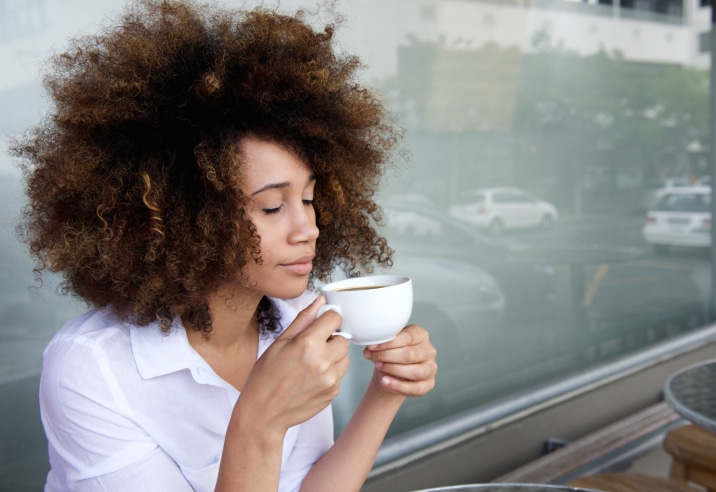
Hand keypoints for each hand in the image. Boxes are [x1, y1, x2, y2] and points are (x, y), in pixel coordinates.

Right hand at [236, 296, 349, 431]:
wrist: (264, 413)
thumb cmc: (266, 376)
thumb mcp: (280, 342)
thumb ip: (303, 320)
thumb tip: (320, 301)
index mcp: (308, 344)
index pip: (335, 318)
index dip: (328, 319)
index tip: (322, 324)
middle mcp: (323, 361)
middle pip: (343, 339)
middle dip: (331, 339)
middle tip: (312, 348)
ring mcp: (330, 379)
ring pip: (345, 357)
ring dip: (333, 356)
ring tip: (312, 364)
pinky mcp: (333, 392)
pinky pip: (340, 374)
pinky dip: (330, 373)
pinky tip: (312, 378)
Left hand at [363, 324, 436, 396]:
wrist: (392, 372)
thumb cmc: (391, 353)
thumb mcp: (388, 343)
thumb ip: (382, 341)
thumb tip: (370, 347)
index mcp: (421, 335)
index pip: (408, 337)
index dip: (389, 342)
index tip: (372, 346)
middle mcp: (429, 351)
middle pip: (410, 354)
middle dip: (388, 356)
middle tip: (373, 357)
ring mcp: (431, 368)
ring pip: (415, 371)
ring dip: (394, 369)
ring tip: (379, 367)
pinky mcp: (428, 384)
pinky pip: (415, 388)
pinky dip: (398, 386)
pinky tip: (385, 381)